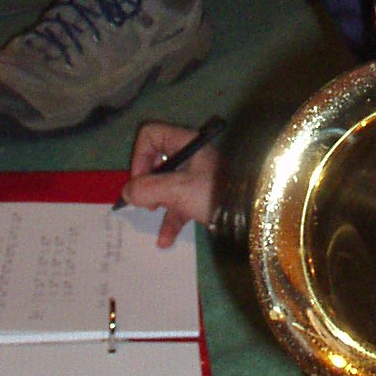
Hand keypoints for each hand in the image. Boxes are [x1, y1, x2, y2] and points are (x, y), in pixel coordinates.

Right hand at [119, 121, 223, 248]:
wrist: (249, 212)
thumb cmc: (215, 192)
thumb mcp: (179, 190)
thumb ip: (149, 189)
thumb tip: (127, 192)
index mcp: (185, 141)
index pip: (150, 135)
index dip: (140, 156)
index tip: (141, 180)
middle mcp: (189, 154)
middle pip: (154, 160)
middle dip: (147, 182)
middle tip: (147, 198)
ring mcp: (194, 174)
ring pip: (165, 184)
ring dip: (157, 201)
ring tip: (154, 212)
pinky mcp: (199, 194)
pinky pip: (177, 203)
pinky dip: (170, 219)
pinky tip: (165, 240)